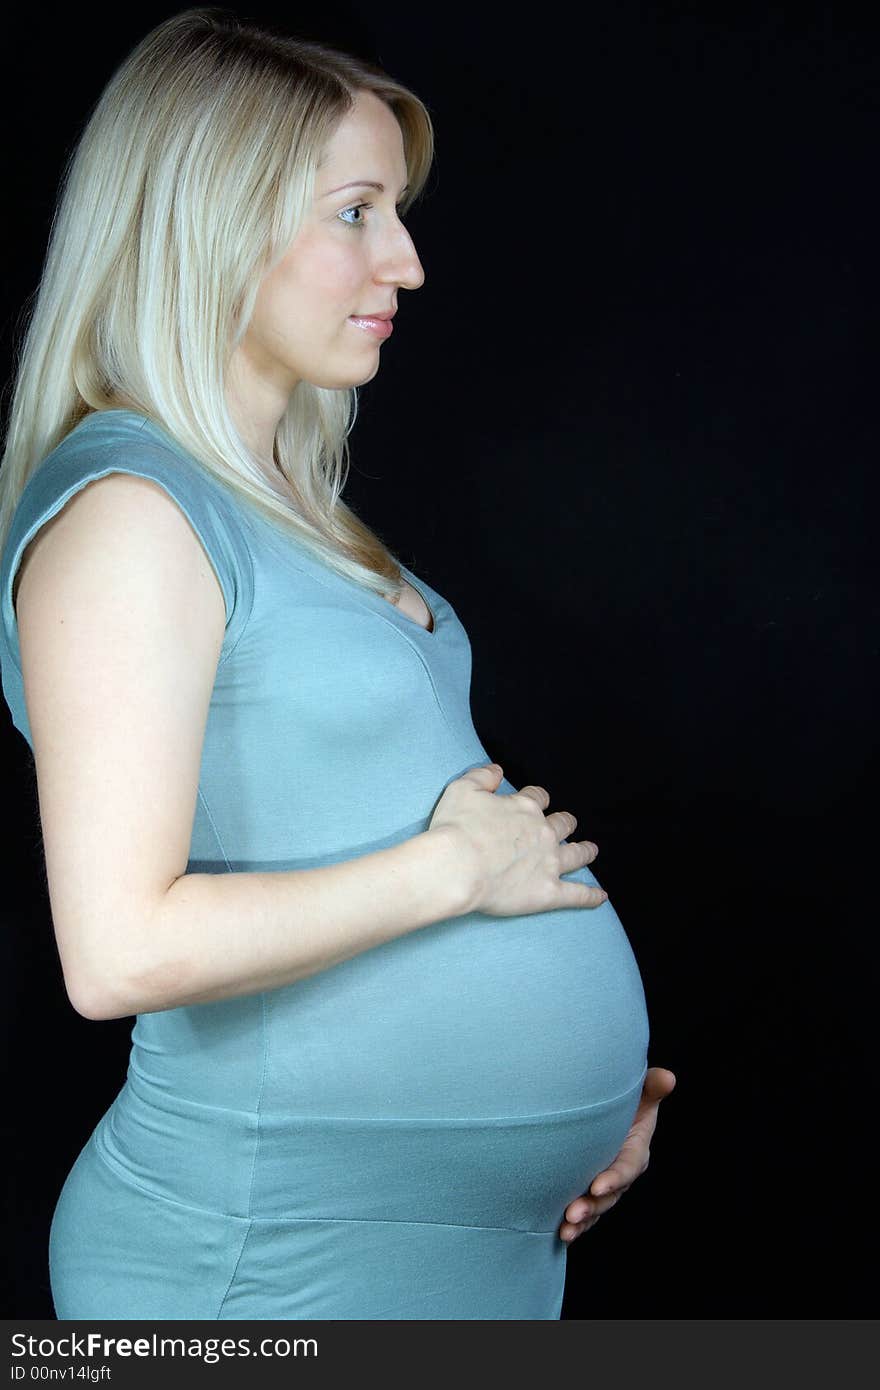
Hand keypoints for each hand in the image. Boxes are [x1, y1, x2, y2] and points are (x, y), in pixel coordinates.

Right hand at [427, 762, 605, 915]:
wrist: (457, 866)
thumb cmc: (456, 828)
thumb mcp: (462, 789)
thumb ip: (482, 776)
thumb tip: (497, 770)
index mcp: (524, 808)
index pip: (538, 798)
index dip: (538, 799)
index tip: (537, 801)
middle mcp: (542, 833)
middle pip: (562, 824)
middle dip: (565, 823)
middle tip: (568, 824)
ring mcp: (549, 863)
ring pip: (576, 855)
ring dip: (585, 851)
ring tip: (591, 850)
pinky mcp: (548, 892)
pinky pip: (577, 894)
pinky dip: (591, 896)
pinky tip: (601, 896)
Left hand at [558, 1066, 676, 1243]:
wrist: (607, 1109)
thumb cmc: (626, 1099)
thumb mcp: (640, 1091)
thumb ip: (651, 1087)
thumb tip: (668, 1077)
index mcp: (636, 1150)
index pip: (628, 1167)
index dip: (615, 1178)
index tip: (597, 1185)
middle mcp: (622, 1172)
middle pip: (610, 1194)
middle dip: (593, 1206)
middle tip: (573, 1213)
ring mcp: (606, 1184)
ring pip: (597, 1208)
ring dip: (582, 1221)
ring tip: (565, 1230)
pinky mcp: (590, 1191)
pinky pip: (586, 1213)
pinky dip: (575, 1226)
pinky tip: (560, 1235)